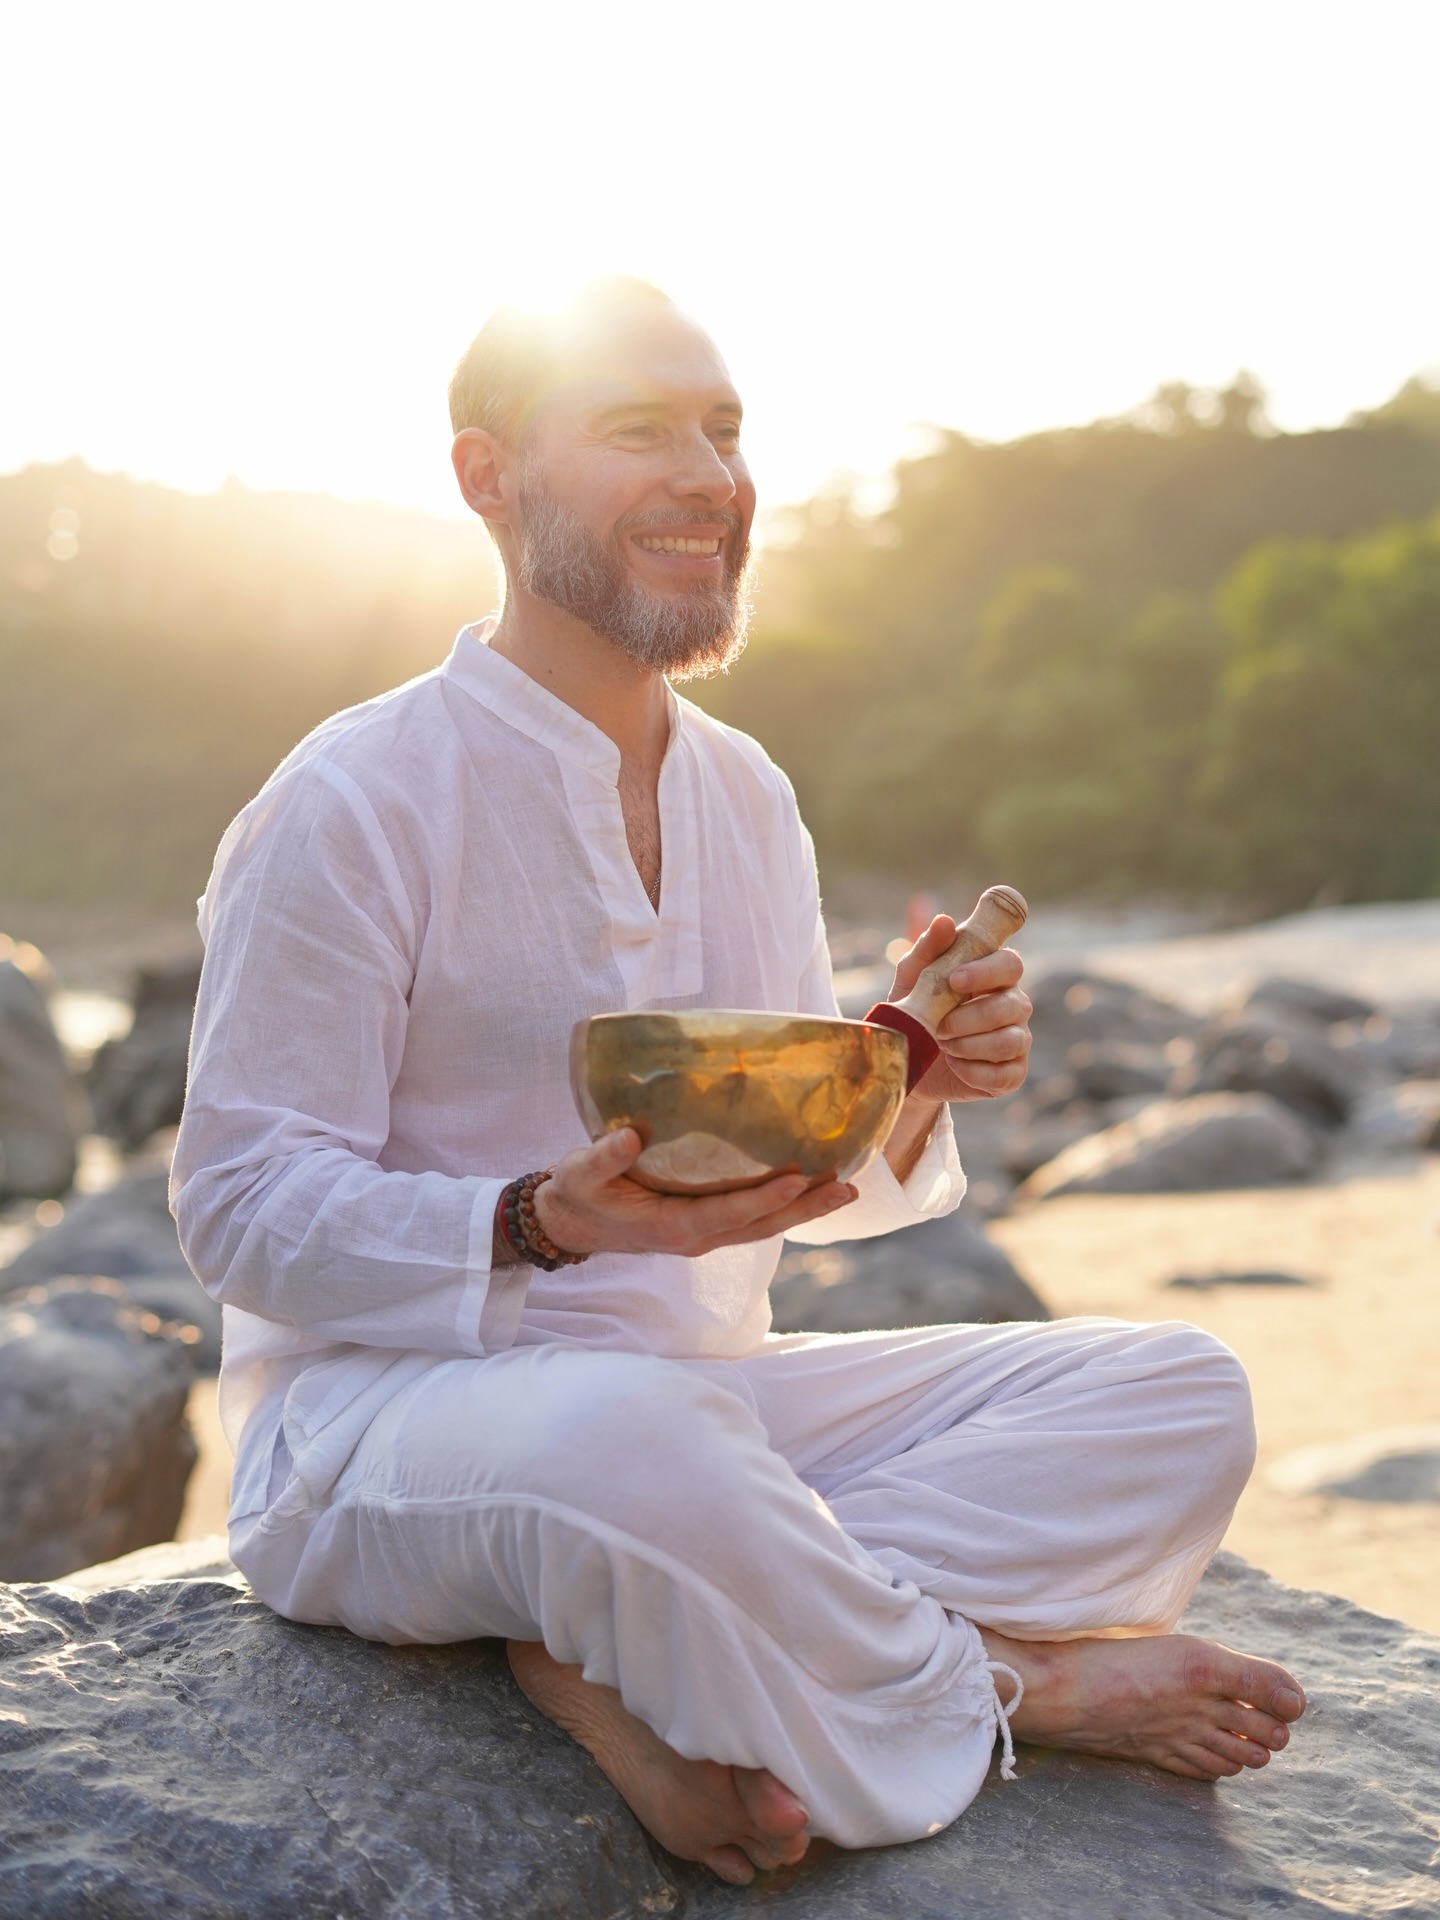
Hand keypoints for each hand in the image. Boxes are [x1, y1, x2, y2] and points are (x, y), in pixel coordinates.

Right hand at [533, 1127, 856, 1257]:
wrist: (571, 1222)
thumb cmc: (577, 1194)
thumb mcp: (579, 1175)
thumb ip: (603, 1158)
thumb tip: (629, 1137)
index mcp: (670, 1227)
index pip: (725, 1214)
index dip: (762, 1201)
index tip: (796, 1182)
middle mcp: (695, 1237)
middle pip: (760, 1227)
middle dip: (804, 1209)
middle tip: (846, 1188)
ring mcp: (703, 1234)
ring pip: (763, 1227)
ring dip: (805, 1210)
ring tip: (846, 1189)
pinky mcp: (706, 1225)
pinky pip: (752, 1219)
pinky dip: (785, 1206)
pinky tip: (810, 1188)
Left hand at [888, 914, 1031, 1103]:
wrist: (906, 1064)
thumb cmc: (915, 1011)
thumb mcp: (910, 980)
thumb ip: (927, 950)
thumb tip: (944, 921)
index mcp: (994, 975)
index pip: (1010, 963)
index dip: (986, 971)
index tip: (954, 980)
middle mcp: (1013, 1004)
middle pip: (1014, 1004)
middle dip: (969, 1017)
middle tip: (938, 1025)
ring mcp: (1017, 1039)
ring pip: (1010, 1040)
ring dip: (969, 1044)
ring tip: (942, 1044)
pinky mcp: (1012, 1074)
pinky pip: (1006, 1074)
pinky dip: (974, 1071)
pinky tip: (955, 1065)